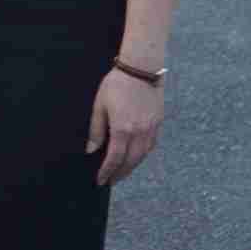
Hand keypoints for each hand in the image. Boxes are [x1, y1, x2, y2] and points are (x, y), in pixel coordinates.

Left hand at [87, 68, 163, 184]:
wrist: (141, 69)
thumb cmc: (116, 85)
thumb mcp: (99, 106)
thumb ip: (96, 130)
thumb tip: (92, 150)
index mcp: (123, 129)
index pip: (115, 158)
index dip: (107, 171)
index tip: (101, 181)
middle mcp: (140, 132)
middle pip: (131, 161)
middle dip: (121, 173)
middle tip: (111, 181)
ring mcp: (152, 128)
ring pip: (143, 155)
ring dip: (132, 166)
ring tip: (122, 172)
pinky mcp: (158, 122)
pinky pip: (151, 145)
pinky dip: (142, 154)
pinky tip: (135, 156)